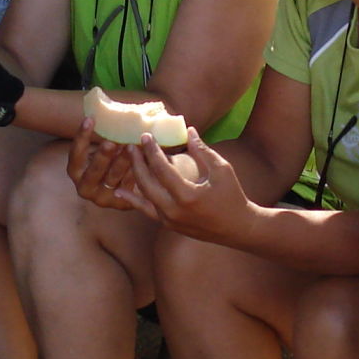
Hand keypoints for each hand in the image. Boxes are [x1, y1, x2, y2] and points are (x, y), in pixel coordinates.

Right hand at [69, 120, 143, 210]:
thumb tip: (106, 108)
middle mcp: (85, 187)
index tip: (91, 119)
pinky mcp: (119, 204)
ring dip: (123, 162)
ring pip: (113, 179)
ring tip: (132, 147)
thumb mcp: (102, 149)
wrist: (123, 186)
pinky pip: (129, 187)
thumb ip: (104, 135)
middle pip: (93, 171)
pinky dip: (135, 173)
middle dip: (103, 156)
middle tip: (112, 142)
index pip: (76, 154)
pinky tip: (144, 161)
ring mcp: (102, 198)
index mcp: (76, 171)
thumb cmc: (109, 159)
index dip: (82, 137)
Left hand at [114, 131, 252, 243]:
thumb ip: (202, 150)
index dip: (152, 150)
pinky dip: (133, 200)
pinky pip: (146, 210)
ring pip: (143, 197)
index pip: (162, 169)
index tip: (145, 136)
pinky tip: (120, 191)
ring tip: (128, 160)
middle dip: (137, 162)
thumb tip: (188, 130)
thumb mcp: (221, 169)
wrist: (237, 228)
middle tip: (131, 146)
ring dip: (134, 177)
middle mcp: (174, 211)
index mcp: (188, 195)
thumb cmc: (232, 196)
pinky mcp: (168, 225)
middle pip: (146, 182)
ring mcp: (169, 221)